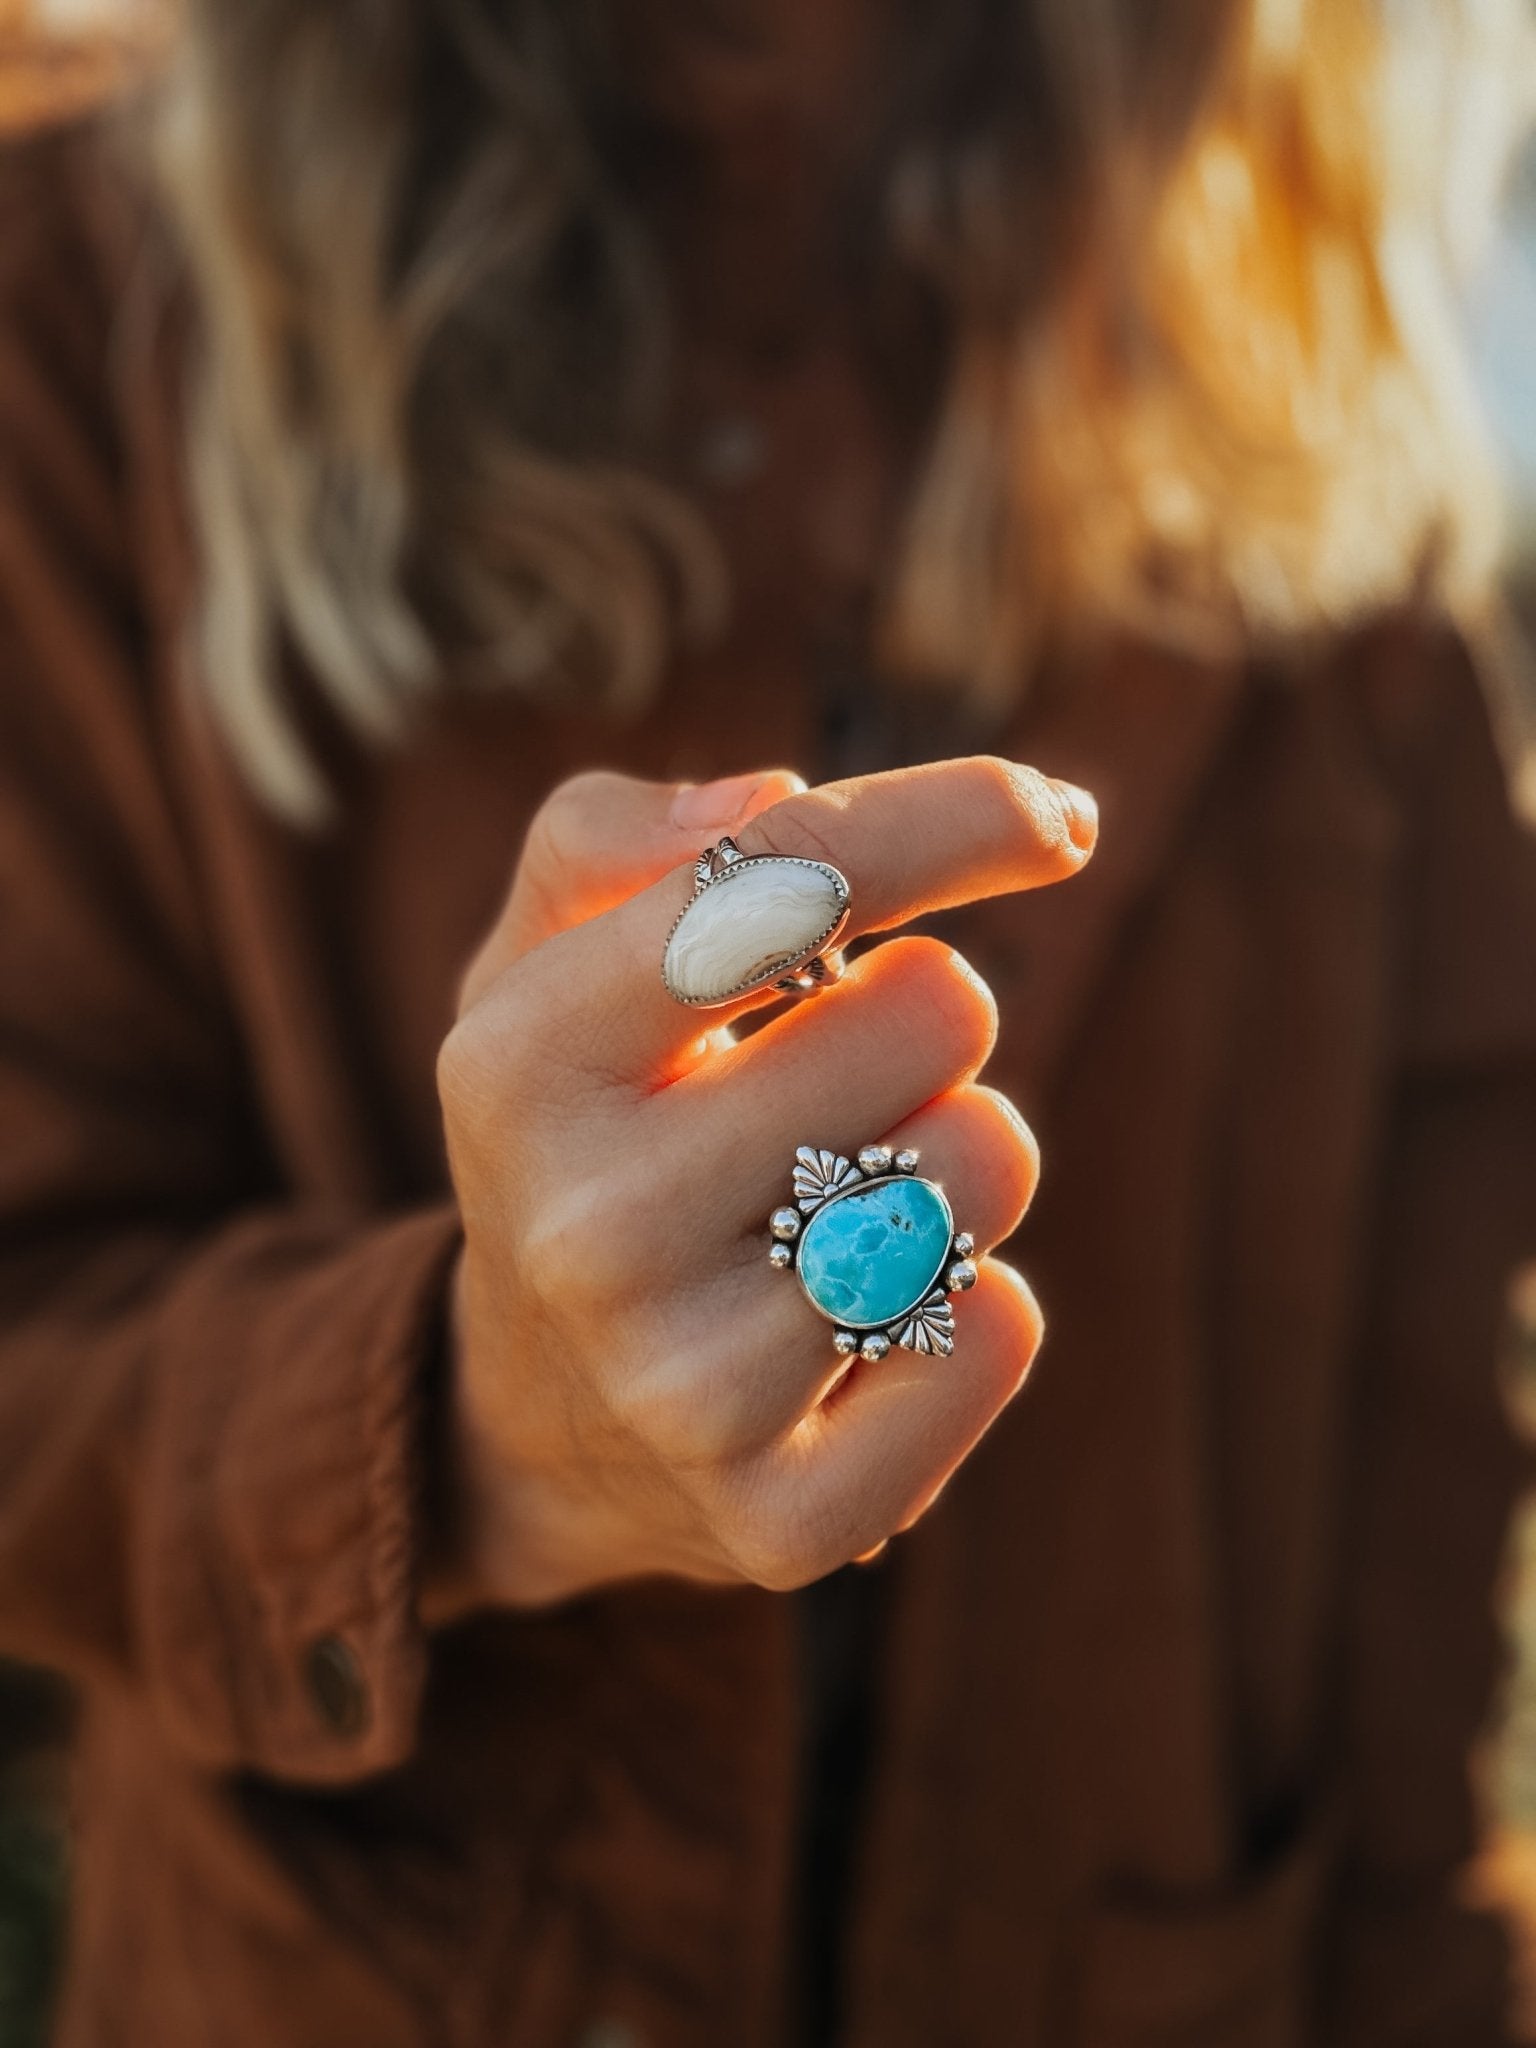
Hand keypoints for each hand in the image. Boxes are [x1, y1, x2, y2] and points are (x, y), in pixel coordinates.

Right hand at [428, 758, 1096, 1613]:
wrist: (538, 1417)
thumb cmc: (582, 1137)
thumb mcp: (541, 966)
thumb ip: (619, 839)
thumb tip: (771, 801)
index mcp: (520, 1063)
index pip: (791, 879)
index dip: (951, 819)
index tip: (1052, 819)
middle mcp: (587, 1231)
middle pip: (937, 1011)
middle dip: (921, 1017)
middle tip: (840, 1080)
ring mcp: (683, 1392)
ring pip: (982, 1172)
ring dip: (953, 1159)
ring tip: (847, 1197)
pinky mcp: (784, 1521)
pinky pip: (998, 1334)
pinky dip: (975, 1303)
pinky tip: (878, 1320)